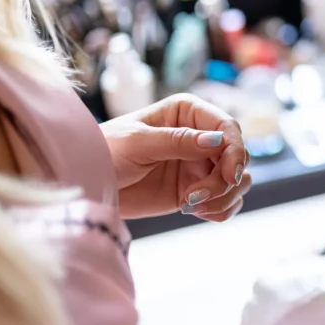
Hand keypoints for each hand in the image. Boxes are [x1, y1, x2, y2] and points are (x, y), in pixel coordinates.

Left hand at [101, 94, 250, 220]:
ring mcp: (200, 165)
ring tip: (192, 206)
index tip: (229, 175)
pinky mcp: (196, 190)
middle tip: (196, 197)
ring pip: (237, 181)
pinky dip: (218, 210)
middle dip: (225, 181)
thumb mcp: (138, 142)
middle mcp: (200, 137)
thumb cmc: (105, 151)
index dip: (236, 150)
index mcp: (188, 113)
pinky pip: (225, 202)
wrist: (87, 183)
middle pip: (237, 157)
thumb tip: (217, 140)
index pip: (228, 128)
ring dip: (223, 197)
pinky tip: (194, 211)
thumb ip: (178, 140)